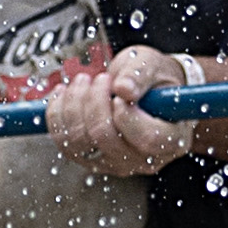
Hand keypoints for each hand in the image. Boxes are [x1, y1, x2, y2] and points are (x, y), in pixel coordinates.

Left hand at [43, 45, 195, 175]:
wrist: (146, 91)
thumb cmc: (153, 80)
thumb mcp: (152, 65)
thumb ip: (140, 74)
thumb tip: (123, 89)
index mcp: (171, 139)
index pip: (147, 139)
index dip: (127, 114)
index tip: (119, 92)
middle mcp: (143, 159)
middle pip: (106, 138)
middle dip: (95, 101)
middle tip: (101, 78)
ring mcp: (115, 162)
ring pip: (79, 141)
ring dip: (74, 104)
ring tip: (84, 81)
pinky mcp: (91, 158)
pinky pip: (63, 141)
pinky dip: (57, 114)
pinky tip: (65, 93)